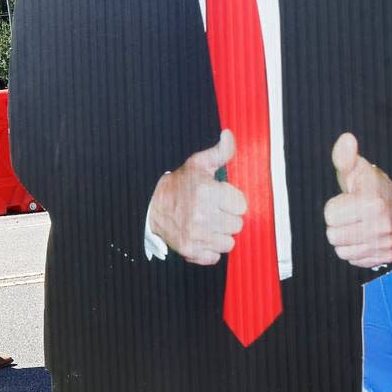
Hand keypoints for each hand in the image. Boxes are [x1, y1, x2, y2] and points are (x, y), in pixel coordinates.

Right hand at [147, 130, 246, 264]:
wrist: (149, 205)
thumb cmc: (179, 184)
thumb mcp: (198, 164)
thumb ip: (220, 152)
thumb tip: (229, 134)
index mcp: (206, 192)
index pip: (242, 206)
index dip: (232, 201)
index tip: (221, 198)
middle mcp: (201, 215)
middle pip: (237, 225)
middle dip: (227, 218)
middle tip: (213, 211)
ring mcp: (195, 234)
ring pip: (229, 243)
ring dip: (220, 235)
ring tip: (207, 224)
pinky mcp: (189, 250)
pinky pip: (214, 256)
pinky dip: (209, 250)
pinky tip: (200, 237)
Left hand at [324, 133, 391, 267]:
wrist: (391, 203)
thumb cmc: (366, 184)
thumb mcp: (353, 169)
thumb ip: (344, 156)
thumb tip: (346, 139)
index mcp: (373, 204)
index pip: (329, 216)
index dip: (333, 207)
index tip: (347, 200)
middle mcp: (383, 226)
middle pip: (333, 236)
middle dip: (337, 224)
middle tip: (351, 214)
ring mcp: (386, 243)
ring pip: (342, 251)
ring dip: (345, 238)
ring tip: (356, 224)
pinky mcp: (386, 256)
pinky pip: (353, 260)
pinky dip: (354, 250)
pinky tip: (363, 236)